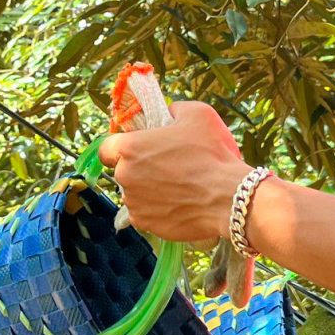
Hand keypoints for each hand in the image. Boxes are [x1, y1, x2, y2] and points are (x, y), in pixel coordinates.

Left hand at [96, 100, 252, 244]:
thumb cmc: (212, 153)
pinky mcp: (146, 224)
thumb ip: (174, 110)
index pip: (106, 148)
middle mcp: (125, 176)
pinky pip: (145, 214)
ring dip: (147, 190)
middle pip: (122, 171)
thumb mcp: (197, 114)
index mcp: (130, 148)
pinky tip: (177, 203)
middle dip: (139, 169)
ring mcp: (134, 203)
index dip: (118, 148)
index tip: (135, 150)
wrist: (229, 196)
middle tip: (165, 168)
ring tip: (175, 187)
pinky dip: (156, 210)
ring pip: (134, 194)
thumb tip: (168, 113)